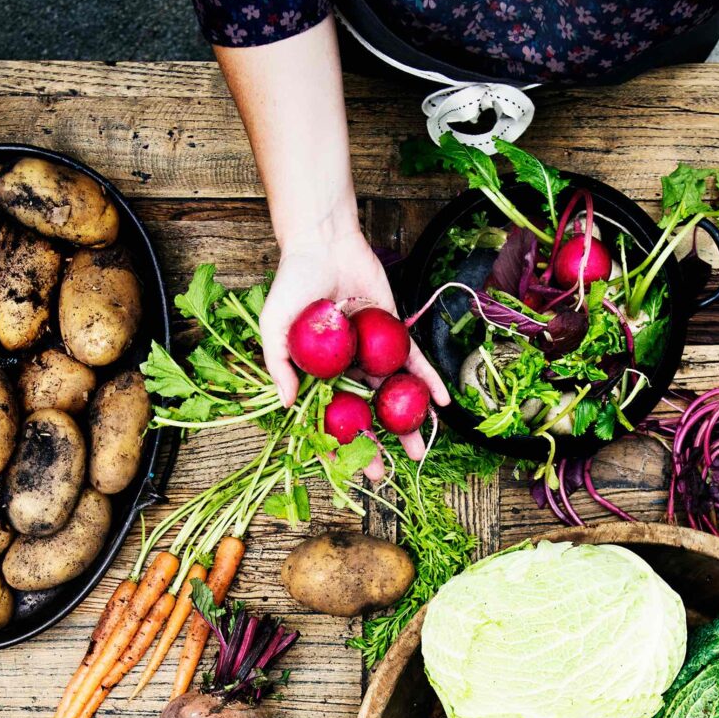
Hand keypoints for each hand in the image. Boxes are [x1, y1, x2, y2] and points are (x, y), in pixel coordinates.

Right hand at [259, 214, 446, 455]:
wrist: (324, 244)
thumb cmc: (293, 284)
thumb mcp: (275, 327)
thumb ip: (279, 364)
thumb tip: (287, 403)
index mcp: (317, 373)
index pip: (328, 418)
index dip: (336, 445)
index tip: (345, 469)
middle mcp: (347, 368)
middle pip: (363, 415)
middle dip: (374, 446)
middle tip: (385, 473)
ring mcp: (372, 352)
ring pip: (392, 396)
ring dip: (407, 423)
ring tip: (420, 450)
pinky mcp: (394, 333)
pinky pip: (414, 362)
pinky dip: (429, 382)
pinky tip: (443, 403)